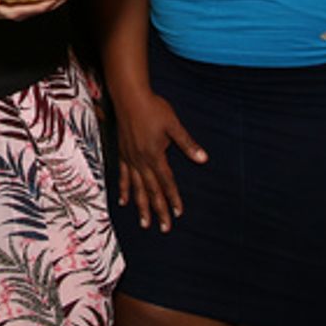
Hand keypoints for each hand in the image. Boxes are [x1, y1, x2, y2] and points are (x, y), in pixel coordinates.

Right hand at [113, 87, 206, 232]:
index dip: (173, 198)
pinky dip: (124, 189)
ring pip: (136, 187)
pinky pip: (122, 175)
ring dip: (141, 206)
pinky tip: (124, 201)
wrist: (129, 96)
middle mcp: (141, 160)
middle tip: (164, 228)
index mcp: (155, 155)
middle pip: (151, 190)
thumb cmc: (153, 108)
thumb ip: (187, 144)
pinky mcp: (122, 153)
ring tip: (144, 223)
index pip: (166, 182)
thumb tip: (203, 159)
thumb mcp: (173, 125)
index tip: (178, 214)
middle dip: (158, 210)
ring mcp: (130, 158)